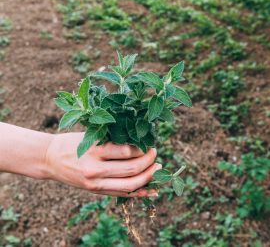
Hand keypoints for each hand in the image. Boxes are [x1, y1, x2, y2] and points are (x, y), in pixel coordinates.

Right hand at [45, 132, 159, 196]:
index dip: (142, 149)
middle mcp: (95, 170)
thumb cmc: (70, 143)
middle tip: (155, 154)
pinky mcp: (95, 191)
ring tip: (157, 169)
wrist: (50, 159)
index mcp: (93, 151)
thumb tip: (138, 142)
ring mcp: (95, 184)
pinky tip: (152, 190)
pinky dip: (139, 193)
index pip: (126, 152)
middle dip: (148, 162)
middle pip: (131, 170)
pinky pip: (121, 194)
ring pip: (129, 185)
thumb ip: (111, 141)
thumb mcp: (90, 136)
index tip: (148, 144)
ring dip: (148, 178)